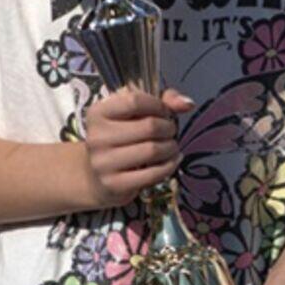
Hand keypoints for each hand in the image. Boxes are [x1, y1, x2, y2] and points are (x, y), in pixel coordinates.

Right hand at [80, 87, 192, 207]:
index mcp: (98, 112)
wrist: (98, 176)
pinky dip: (169, 166)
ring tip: (171, 146)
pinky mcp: (114, 184)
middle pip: (150, 126)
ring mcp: (103, 162)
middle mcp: (97, 137)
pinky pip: (154, 173)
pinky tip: (171, 161)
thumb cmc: (123, 137)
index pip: (135, 101)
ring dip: (171, 147)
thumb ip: (163, 101)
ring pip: (153, 150)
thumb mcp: (136, 112)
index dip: (158, 105)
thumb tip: (187, 104)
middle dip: (169, 128)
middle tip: (170, 132)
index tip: (164, 112)